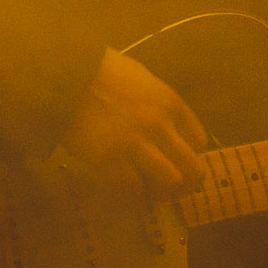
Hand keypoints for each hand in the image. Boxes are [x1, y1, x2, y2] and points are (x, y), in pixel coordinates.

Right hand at [60, 48, 211, 203]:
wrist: (68, 78)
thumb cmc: (104, 73)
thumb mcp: (144, 80)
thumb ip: (160, 105)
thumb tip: (168, 127)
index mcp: (171, 103)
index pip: (199, 141)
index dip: (192, 156)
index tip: (181, 162)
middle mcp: (161, 126)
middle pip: (191, 167)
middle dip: (187, 183)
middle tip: (176, 191)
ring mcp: (138, 145)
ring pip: (169, 181)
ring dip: (163, 192)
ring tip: (152, 193)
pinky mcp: (112, 162)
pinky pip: (134, 188)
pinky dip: (134, 194)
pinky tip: (129, 190)